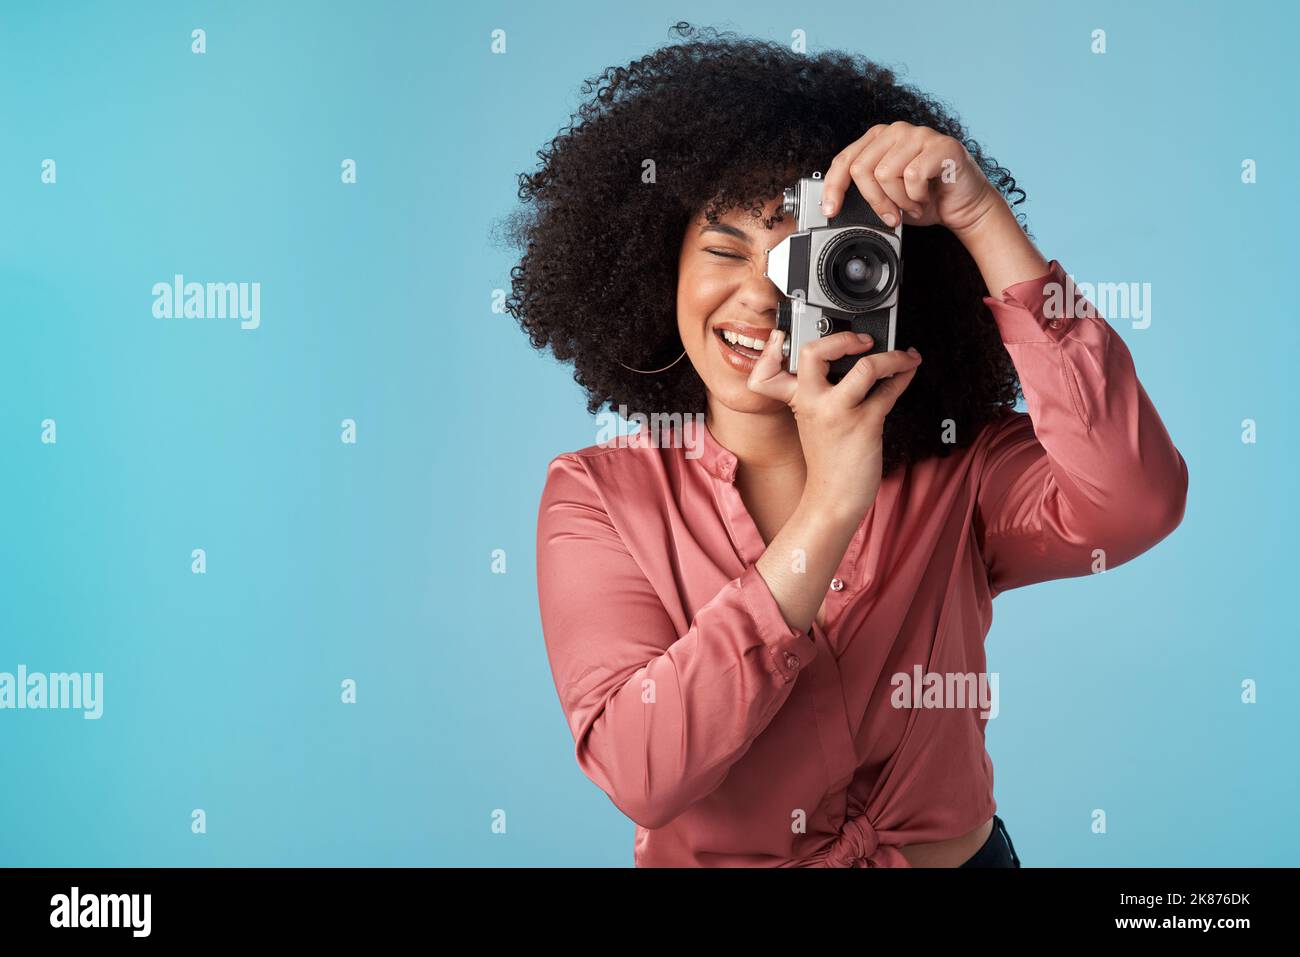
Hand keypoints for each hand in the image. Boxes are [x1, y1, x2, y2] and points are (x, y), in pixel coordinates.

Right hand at [747, 329, 921, 521]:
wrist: (833, 499)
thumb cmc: (828, 460)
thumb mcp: (813, 422)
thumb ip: (824, 393)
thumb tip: (855, 361)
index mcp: (796, 399)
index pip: (774, 365)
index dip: (778, 346)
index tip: (794, 336)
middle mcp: (812, 401)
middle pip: (812, 352)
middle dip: (842, 338)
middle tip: (862, 340)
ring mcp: (837, 412)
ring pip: (866, 367)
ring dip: (893, 356)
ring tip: (904, 355)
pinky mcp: (864, 424)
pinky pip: (889, 391)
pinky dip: (904, 375)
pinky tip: (909, 371)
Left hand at [817, 120, 1004, 234]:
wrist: (965, 206)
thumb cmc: (927, 199)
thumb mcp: (887, 196)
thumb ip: (864, 191)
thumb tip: (834, 205)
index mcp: (879, 139)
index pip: (844, 160)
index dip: (833, 187)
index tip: (830, 210)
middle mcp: (896, 131)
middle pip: (861, 169)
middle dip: (874, 201)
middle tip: (892, 216)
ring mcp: (919, 134)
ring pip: (885, 174)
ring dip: (899, 201)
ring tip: (914, 204)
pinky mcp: (941, 145)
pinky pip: (912, 176)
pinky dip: (917, 198)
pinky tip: (927, 198)